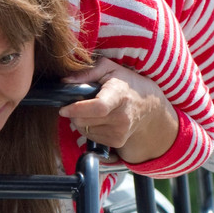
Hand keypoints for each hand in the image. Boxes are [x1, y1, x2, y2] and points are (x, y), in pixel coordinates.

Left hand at [60, 59, 177, 163]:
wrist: (150, 106)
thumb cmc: (127, 84)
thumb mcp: (110, 70)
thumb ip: (87, 73)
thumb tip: (64, 82)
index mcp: (119, 96)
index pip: (98, 107)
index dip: (77, 109)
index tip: (64, 108)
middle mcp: (121, 117)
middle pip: (83, 121)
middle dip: (74, 113)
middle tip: (78, 104)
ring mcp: (120, 132)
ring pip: (83, 130)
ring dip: (81, 121)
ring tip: (92, 110)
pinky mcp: (117, 142)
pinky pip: (90, 137)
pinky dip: (89, 128)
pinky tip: (99, 119)